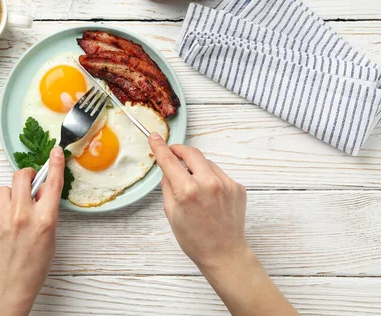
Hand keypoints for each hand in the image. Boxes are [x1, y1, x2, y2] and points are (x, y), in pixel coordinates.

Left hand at [0, 147, 64, 315]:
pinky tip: (1, 231)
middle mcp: (21, 216)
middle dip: (25, 177)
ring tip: (12, 216)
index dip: (55, 164)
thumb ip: (46, 211)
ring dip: (9, 197)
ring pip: (3, 190)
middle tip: (27, 185)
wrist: (9, 286)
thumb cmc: (34, 265)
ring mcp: (0, 220)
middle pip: (20, 177)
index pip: (52, 184)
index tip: (55, 151)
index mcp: (44, 220)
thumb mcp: (50, 237)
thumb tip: (41, 191)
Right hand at [149, 134, 298, 315]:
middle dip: (180, 150)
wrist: (224, 253)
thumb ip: (168, 186)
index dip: (160, 147)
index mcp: (187, 190)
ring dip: (196, 167)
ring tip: (193, 186)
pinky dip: (210, 178)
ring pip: (206, 163)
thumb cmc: (195, 238)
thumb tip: (167, 169)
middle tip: (173, 153)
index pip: (169, 160)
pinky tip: (209, 196)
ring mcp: (226, 184)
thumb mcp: (171, 213)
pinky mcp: (237, 187)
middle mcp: (208, 183)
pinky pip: (219, 174)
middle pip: (191, 153)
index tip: (154, 137)